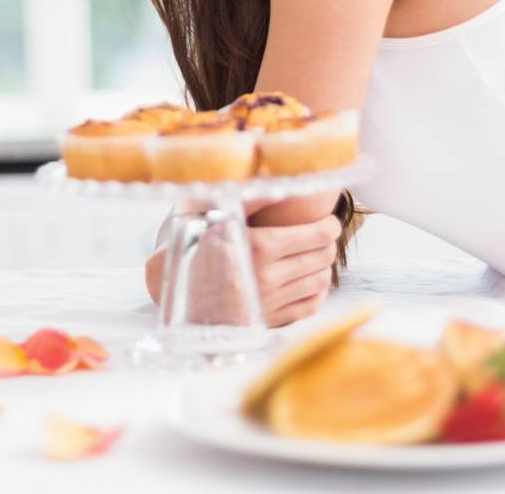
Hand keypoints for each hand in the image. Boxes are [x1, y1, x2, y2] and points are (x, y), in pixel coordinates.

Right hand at [142, 210, 340, 327]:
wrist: (174, 289)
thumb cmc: (196, 245)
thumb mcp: (218, 214)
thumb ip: (254, 198)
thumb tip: (286, 181)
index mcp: (258, 246)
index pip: (316, 235)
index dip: (330, 226)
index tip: (328, 221)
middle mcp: (266, 277)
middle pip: (322, 257)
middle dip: (328, 244)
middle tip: (323, 236)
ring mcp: (268, 302)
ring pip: (319, 282)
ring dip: (323, 267)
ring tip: (315, 256)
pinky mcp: (266, 322)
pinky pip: (308, 308)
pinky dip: (316, 293)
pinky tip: (307, 281)